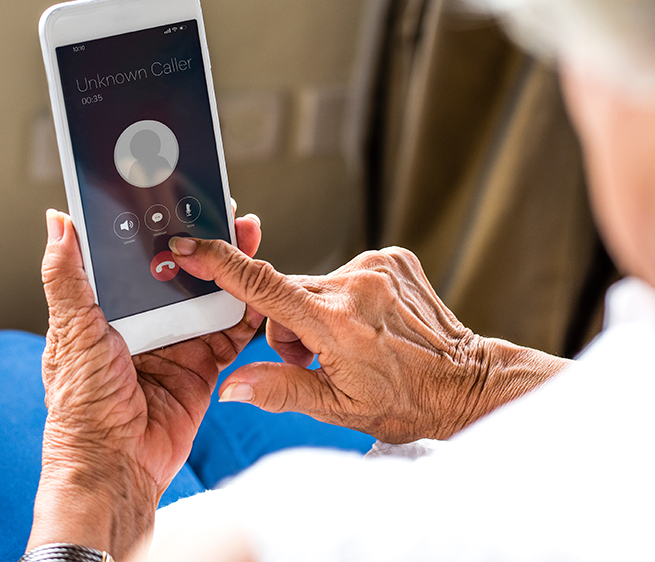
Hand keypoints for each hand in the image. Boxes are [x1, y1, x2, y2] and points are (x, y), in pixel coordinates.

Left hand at [28, 209, 263, 559]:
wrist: (116, 466)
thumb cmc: (82, 407)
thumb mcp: (71, 332)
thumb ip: (67, 278)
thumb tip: (56, 223)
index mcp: (109, 308)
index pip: (139, 256)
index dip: (161, 228)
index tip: (181, 200)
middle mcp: (145, 321)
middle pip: (183, 272)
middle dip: (207, 244)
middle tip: (229, 215)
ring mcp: (177, 342)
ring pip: (211, 296)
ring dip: (232, 271)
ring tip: (250, 244)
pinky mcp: (203, 365)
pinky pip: (231, 333)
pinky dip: (247, 314)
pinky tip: (260, 292)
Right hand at [168, 239, 569, 443]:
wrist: (464, 382)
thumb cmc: (405, 402)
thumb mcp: (338, 408)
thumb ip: (279, 389)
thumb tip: (231, 386)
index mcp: (336, 324)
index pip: (263, 286)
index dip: (220, 263)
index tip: (190, 246)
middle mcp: (355, 286)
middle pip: (287, 290)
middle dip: (286, 321)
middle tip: (311, 354)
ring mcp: (377, 267)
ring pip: (315, 282)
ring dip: (316, 310)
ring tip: (344, 343)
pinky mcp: (392, 258)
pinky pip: (346, 273)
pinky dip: (343, 297)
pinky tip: (368, 323)